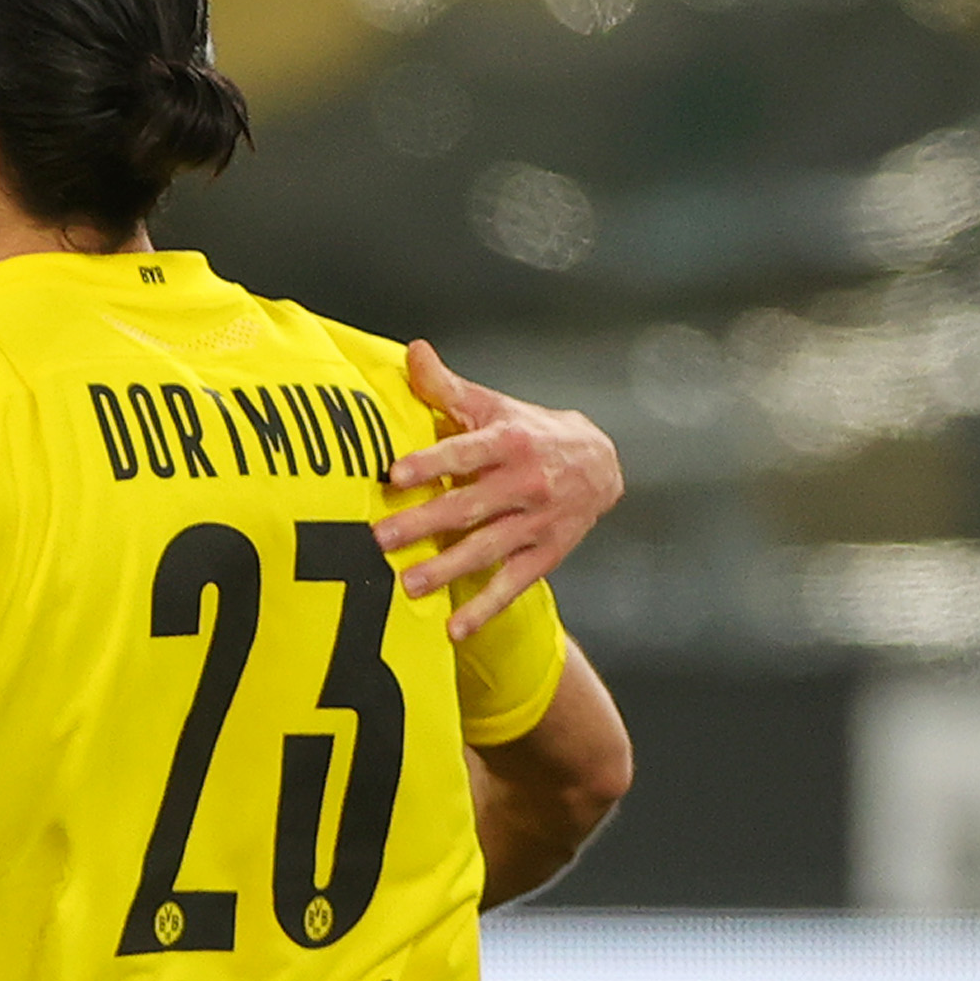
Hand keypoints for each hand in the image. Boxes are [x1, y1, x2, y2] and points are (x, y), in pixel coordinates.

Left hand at [373, 340, 623, 639]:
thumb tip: (414, 351)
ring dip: (447, 570)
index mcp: (509, 442)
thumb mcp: (494, 406)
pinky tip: (454, 629)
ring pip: (488, 548)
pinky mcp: (545, 554)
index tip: (394, 474)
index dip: (432, 461)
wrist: (600, 463)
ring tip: (407, 587)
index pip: (466, 451)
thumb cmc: (528, 432)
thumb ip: (448, 388)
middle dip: (424, 524)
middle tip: (379, 539)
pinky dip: (485, 608)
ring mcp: (537, 523)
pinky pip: (512, 584)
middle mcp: (526, 483)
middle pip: (469, 506)